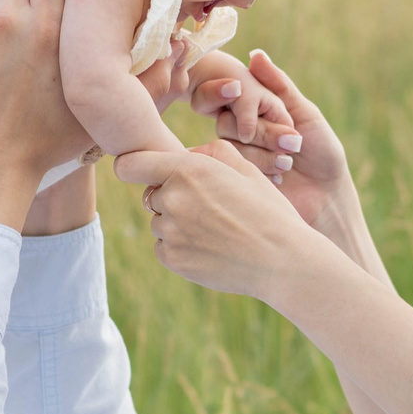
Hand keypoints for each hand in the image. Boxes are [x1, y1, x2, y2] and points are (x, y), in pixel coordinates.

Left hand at [115, 140, 336, 299]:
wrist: (283, 260)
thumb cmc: (269, 212)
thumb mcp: (247, 170)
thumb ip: (212, 153)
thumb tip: (187, 154)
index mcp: (188, 170)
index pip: (129, 164)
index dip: (133, 166)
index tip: (140, 171)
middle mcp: (172, 198)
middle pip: (152, 195)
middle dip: (172, 198)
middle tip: (209, 209)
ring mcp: (170, 232)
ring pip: (160, 222)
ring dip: (178, 224)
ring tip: (216, 231)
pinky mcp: (172, 259)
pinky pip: (164, 247)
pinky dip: (181, 247)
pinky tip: (212, 248)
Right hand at [214, 51, 354, 234]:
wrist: (327, 196)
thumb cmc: (322, 153)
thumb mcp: (305, 114)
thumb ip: (279, 85)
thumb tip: (254, 53)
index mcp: (255, 115)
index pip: (235, 99)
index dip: (252, 105)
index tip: (279, 115)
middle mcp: (240, 135)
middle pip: (229, 123)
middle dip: (267, 133)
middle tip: (295, 144)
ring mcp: (236, 160)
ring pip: (230, 146)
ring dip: (265, 155)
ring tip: (290, 165)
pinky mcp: (236, 183)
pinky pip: (232, 170)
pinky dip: (261, 172)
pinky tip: (280, 180)